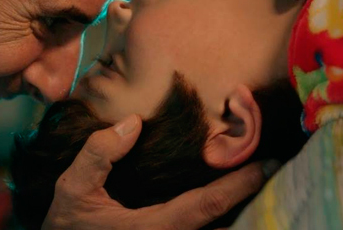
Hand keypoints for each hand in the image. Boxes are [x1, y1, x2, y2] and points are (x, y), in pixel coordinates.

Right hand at [42, 114, 276, 229]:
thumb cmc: (68, 227)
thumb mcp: (72, 189)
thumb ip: (98, 154)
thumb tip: (134, 123)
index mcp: (155, 229)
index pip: (209, 205)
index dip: (240, 184)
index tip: (266, 163)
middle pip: (225, 226)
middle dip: (251, 199)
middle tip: (274, 169)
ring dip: (239, 211)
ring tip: (258, 181)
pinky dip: (220, 220)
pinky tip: (227, 200)